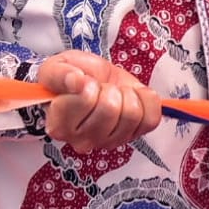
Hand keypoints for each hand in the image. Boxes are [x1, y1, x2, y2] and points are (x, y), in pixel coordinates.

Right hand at [39, 50, 161, 152]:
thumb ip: (59, 73)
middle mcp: (82, 140)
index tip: (85, 81)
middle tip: (101, 87)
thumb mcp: (57, 66)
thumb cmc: (74, 76)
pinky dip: (147, 100)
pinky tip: (132, 96)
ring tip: (115, 92)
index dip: (89, 84)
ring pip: (132, 115)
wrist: (95, 78)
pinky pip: (151, 119)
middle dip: (109, 88)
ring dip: (128, 94)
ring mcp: (109, 141)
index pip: (85, 101)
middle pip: (110, 109)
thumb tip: (76, 81)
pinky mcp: (133, 136)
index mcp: (59, 125)